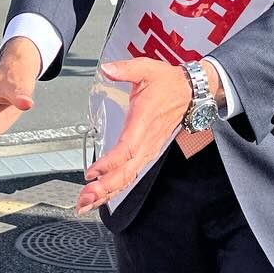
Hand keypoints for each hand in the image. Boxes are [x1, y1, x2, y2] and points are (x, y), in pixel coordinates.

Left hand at [76, 58, 192, 213]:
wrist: (190, 92)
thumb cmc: (167, 82)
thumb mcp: (147, 69)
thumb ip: (126, 69)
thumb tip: (108, 68)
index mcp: (143, 123)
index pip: (126, 149)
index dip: (109, 164)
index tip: (91, 174)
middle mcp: (146, 142)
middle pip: (126, 172)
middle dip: (104, 189)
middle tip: (83, 201)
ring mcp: (148, 150)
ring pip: (128, 177)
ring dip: (107, 193)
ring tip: (86, 204)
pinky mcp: (147, 152)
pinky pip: (131, 174)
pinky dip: (116, 187)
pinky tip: (102, 195)